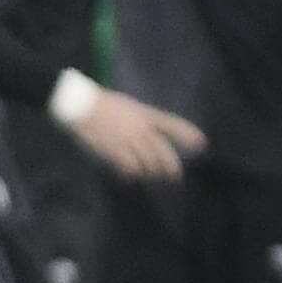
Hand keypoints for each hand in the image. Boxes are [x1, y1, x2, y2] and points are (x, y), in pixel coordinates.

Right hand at [72, 86, 207, 180]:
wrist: (80, 106)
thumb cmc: (104, 105)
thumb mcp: (129, 107)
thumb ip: (143, 120)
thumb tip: (153, 135)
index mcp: (144, 114)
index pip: (170, 124)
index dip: (187, 134)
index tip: (202, 144)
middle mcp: (139, 128)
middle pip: (162, 152)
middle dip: (171, 167)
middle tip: (174, 177)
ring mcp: (127, 140)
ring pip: (147, 164)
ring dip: (150, 173)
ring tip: (150, 176)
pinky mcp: (114, 151)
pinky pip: (128, 168)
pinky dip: (130, 175)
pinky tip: (128, 177)